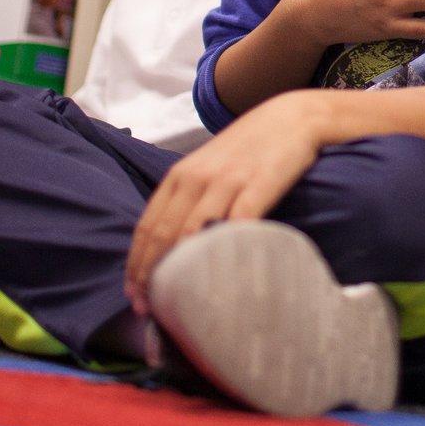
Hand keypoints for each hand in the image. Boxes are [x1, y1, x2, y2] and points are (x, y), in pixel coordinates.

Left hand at [123, 91, 327, 312]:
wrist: (291, 118)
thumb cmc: (248, 148)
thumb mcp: (209, 167)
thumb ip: (189, 198)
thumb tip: (170, 244)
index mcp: (180, 175)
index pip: (148, 225)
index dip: (136, 262)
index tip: (132, 292)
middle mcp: (197, 178)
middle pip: (163, 233)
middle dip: (150, 273)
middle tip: (147, 307)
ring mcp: (227, 181)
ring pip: (192, 231)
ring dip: (179, 269)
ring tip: (176, 301)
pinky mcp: (258, 185)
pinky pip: (237, 222)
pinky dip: (225, 249)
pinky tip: (220, 275)